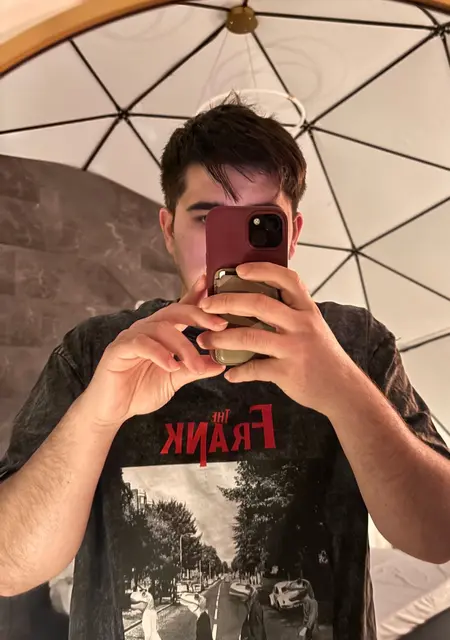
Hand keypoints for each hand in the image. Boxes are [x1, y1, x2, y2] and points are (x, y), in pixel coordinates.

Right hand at [80, 275, 226, 429]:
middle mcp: (146, 329)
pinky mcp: (118, 349)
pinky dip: (159, 353)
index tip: (209, 284)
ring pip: (161, 329)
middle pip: (173, 312)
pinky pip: (141, 344)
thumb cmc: (141, 391)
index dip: (194, 295)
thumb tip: (221, 363)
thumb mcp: (175, 379)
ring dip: (183, 347)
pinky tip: (172, 366)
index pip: (179, 309)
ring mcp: (131, 337)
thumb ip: (195, 369)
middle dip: (198, 316)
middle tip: (220, 326)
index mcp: (160, 332)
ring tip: (196, 366)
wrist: (113, 411)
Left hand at [196, 263, 359, 416]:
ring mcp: (294, 348)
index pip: (286, 279)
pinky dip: (238, 371)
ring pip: (250, 336)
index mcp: (307, 310)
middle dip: (226, 302)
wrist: (343, 389)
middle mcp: (301, 324)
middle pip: (259, 304)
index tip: (239, 270)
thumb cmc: (323, 356)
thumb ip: (291, 313)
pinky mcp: (288, 372)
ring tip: (204, 341)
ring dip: (221, 339)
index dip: (261, 270)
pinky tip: (229, 373)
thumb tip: (258, 300)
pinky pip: (255, 369)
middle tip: (205, 305)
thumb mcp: (313, 326)